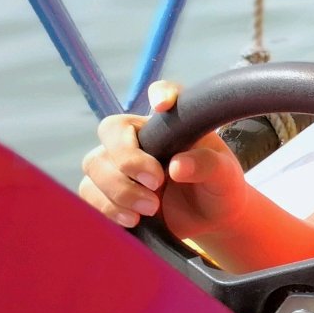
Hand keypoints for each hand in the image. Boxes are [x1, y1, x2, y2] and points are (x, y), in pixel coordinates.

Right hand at [77, 80, 247, 237]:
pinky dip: (107, 207)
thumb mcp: (224, 176)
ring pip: (94, 164)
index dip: (160, 93)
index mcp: (172, 123)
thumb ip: (207, 166)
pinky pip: (89, 193)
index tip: (163, 106)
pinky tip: (132, 220)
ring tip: (150, 209)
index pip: (163, 92)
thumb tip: (177, 166)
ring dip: (118, 190)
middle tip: (157, 184)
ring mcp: (120, 163)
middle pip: (110, 131)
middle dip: (127, 160)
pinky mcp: (108, 191)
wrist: (209, 220)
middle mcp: (142, 137)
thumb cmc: (219, 188)